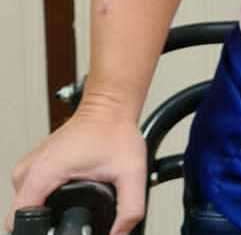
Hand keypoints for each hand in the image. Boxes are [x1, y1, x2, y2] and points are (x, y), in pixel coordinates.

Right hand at [8, 99, 145, 234]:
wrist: (110, 106)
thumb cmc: (115, 131)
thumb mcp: (131, 173)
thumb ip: (130, 209)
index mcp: (42, 174)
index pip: (20, 222)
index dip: (40, 234)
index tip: (61, 230)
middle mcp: (28, 171)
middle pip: (21, 218)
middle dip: (44, 226)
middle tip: (71, 217)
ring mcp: (28, 168)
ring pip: (25, 208)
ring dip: (44, 213)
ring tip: (71, 205)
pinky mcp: (33, 166)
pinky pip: (29, 195)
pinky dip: (44, 201)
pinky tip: (64, 197)